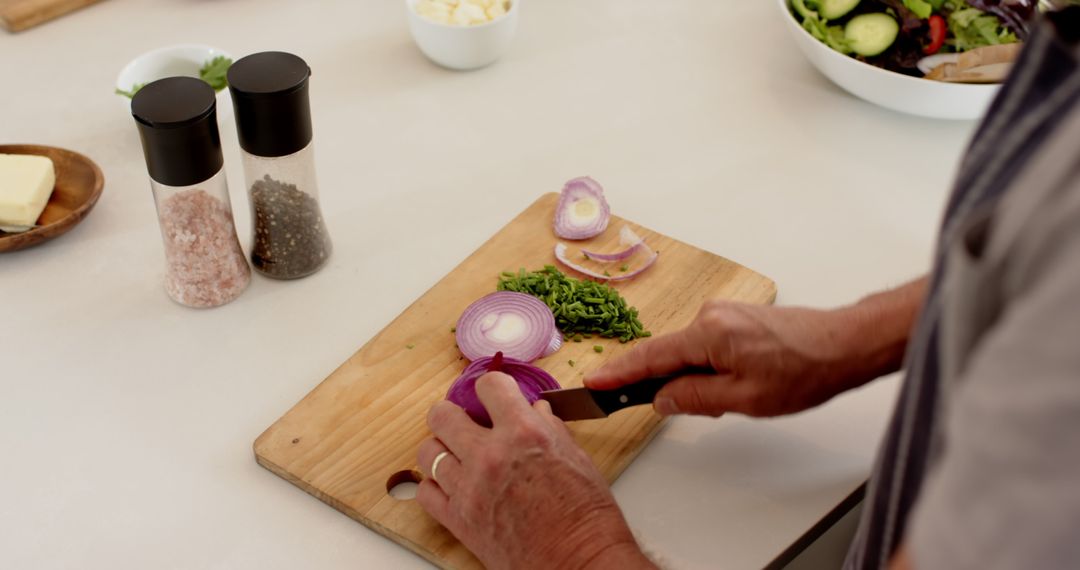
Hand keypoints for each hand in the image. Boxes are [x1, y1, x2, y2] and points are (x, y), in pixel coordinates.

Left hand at [416, 372, 654, 569]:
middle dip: (454, 413)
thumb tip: (537, 412)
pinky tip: (454, 485)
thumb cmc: (586, 518)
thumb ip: (550, 429)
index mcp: (524, 433)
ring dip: (442, 449)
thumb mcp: (577, 459)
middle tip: (466, 422)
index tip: (494, 395)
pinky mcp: (458, 520)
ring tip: (459, 455)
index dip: (492, 387)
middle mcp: (490, 456)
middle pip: (442, 415)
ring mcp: (469, 488)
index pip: (489, 385)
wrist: (579, 563)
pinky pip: (425, 492)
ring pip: (427, 452)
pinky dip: (435, 486)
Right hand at [586, 296, 911, 417]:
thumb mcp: (745, 399)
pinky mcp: (737, 318)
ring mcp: (724, 314)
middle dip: (671, 386)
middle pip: (669, 355)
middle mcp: (711, 315)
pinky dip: (709, 368)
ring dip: (697, 379)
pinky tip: (737, 385)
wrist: (846, 345)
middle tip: (699, 410)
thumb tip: (661, 398)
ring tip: (738, 399)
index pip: (650, 356)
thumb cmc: (804, 371)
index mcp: (708, 333)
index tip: (592, 381)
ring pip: (691, 353)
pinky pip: (707, 346)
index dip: (619, 372)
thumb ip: (695, 398)